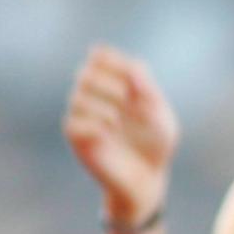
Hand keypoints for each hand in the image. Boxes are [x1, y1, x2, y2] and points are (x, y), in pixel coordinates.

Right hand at [62, 45, 177, 224]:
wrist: (148, 176)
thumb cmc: (155, 142)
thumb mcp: (160, 113)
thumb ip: (148, 89)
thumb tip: (133, 68)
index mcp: (114, 83)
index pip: (100, 56)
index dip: (113, 60)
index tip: (134, 75)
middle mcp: (95, 96)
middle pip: (85, 73)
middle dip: (107, 81)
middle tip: (127, 97)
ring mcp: (83, 117)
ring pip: (77, 97)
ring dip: (101, 103)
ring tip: (118, 119)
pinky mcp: (77, 139)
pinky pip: (72, 123)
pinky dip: (91, 122)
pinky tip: (108, 129)